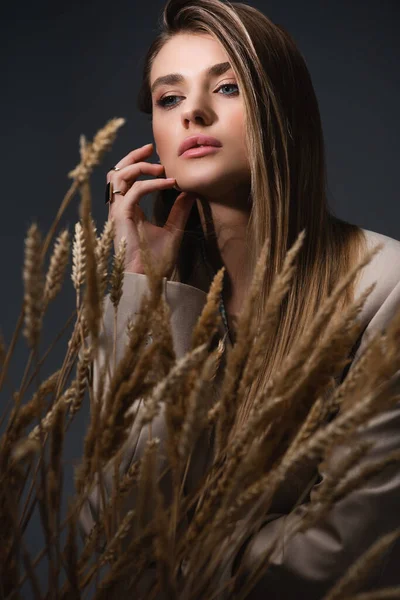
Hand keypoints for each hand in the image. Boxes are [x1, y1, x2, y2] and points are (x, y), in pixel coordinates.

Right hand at [107, 142, 195, 277]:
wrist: (148, 279)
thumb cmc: (156, 261)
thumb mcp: (173, 230)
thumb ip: (179, 211)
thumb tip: (190, 192)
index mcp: (127, 210)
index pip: (125, 179)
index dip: (138, 164)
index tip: (157, 159)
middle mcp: (119, 208)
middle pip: (117, 172)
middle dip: (133, 157)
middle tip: (151, 149)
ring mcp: (118, 212)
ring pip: (120, 176)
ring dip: (140, 167)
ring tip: (161, 168)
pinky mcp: (121, 216)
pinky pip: (134, 191)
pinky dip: (151, 184)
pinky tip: (169, 184)